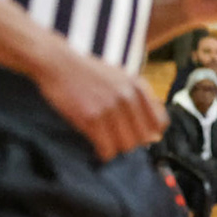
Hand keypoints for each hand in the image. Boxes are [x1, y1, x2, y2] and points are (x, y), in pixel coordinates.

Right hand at [34, 45, 165, 161]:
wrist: (58, 63)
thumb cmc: (87, 73)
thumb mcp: (120, 78)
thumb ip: (138, 100)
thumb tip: (154, 136)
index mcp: (138, 86)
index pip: (159, 123)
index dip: (150, 134)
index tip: (136, 136)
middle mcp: (128, 96)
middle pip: (142, 138)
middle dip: (130, 144)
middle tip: (116, 141)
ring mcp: (110, 107)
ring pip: (125, 146)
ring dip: (116, 149)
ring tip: (106, 144)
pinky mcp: (91, 117)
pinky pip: (106, 149)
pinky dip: (103, 153)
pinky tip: (97, 148)